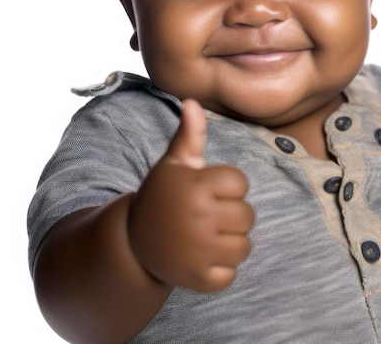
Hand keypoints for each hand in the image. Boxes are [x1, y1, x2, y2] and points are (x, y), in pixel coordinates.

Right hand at [127, 99, 253, 291]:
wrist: (132, 241)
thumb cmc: (161, 194)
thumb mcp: (173, 163)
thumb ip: (189, 134)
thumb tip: (191, 100)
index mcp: (196, 185)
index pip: (241, 183)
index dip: (227, 186)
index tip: (206, 189)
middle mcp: (198, 217)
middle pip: (248, 216)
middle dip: (232, 214)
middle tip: (206, 215)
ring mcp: (198, 251)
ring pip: (244, 246)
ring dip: (230, 242)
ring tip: (206, 235)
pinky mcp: (197, 279)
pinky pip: (230, 274)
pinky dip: (220, 269)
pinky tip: (201, 258)